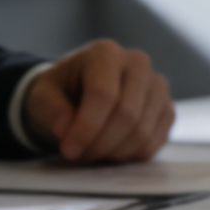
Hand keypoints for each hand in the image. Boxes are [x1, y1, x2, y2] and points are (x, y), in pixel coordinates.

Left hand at [23, 40, 173, 161]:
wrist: (79, 92)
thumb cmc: (61, 91)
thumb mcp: (43, 96)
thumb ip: (51, 109)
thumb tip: (65, 128)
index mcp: (106, 53)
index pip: (104, 94)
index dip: (87, 128)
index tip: (69, 150)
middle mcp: (139, 64)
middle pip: (127, 114)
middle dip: (100, 144)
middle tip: (78, 156)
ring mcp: (158, 87)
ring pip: (142, 132)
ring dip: (114, 153)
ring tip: (92, 152)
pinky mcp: (167, 109)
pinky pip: (154, 142)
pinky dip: (131, 155)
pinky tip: (111, 150)